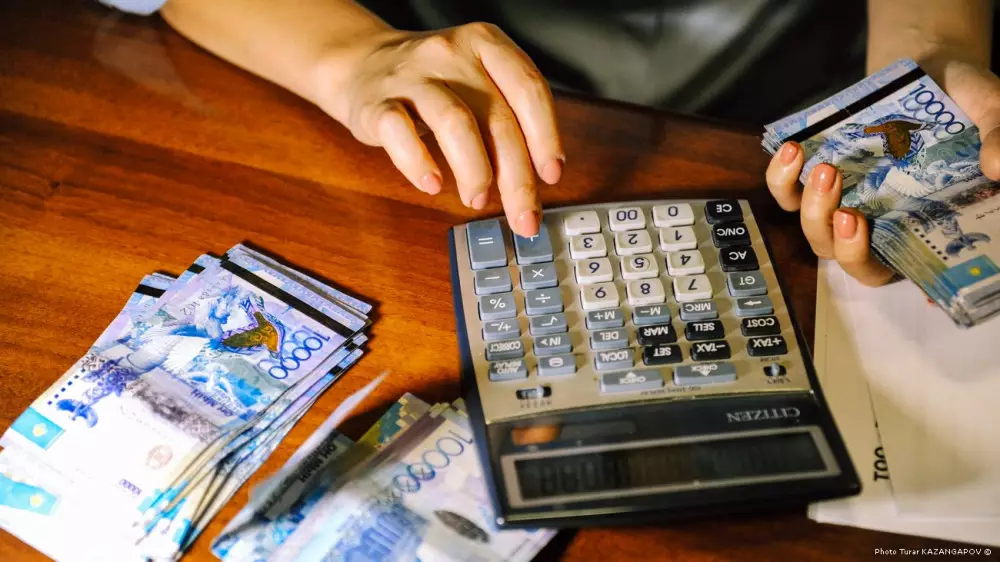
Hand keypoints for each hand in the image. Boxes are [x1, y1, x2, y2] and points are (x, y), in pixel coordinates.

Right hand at [315, 23, 562, 236]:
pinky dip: (419, 163)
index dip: (545, 135)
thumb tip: (536, 177)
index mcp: (485, 44)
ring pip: (454, 122)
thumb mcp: (476, 81)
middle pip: (496, 117)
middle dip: (516, 177)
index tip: (551, 174)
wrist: (361, 64)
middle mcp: (451, 54)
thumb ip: (505, 116)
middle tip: (523, 217)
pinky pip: (400, 133)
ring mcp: (411, 76)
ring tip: (478, 200)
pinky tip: (432, 184)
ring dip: (475, 170)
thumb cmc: (432, 83)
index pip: (528, 88)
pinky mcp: (376, 103)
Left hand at [765, 58, 999, 285]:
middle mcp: (881, 226)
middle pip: (851, 262)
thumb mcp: (994, 110)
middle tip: (848, 212)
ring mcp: (843, 205)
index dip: (907, 283)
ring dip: (814, 210)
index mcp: (923, 227)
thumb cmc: (965, 104)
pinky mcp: (814, 180)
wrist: (930, 68)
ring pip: (815, 233)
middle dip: (845, 246)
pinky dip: (781, 179)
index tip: (915, 287)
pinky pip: (786, 194)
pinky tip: (793, 152)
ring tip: (826, 171)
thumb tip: (999, 166)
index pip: (908, 271)